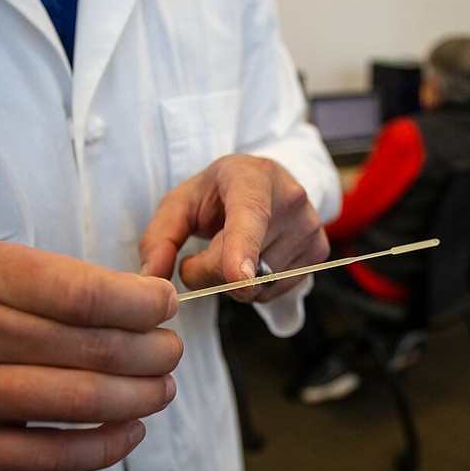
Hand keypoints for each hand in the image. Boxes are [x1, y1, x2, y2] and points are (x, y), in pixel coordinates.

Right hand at [0, 241, 181, 470]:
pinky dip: (108, 445)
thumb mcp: (17, 278)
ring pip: (81, 400)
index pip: (84, 293)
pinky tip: (132, 429)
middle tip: (170, 353)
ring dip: (141, 396)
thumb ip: (82, 286)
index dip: (142, 305)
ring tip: (162, 389)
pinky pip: (53, 456)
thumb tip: (158, 303)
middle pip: (93, 347)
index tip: (167, 307)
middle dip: (153, 352)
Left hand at [139, 154, 329, 302]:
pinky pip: (274, 293)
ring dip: (233, 281)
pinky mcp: (319, 252)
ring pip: (256, 286)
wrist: (267, 183)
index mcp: (252, 177)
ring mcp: (310, 227)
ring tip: (236, 248)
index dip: (242, 248)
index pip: (250, 215)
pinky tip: (256, 259)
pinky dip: (255, 287)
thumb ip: (159, 238)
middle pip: (241, 266)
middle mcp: (290, 198)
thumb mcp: (181, 203)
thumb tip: (151, 277)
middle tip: (207, 248)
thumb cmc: (219, 193)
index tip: (239, 278)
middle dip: (210, 270)